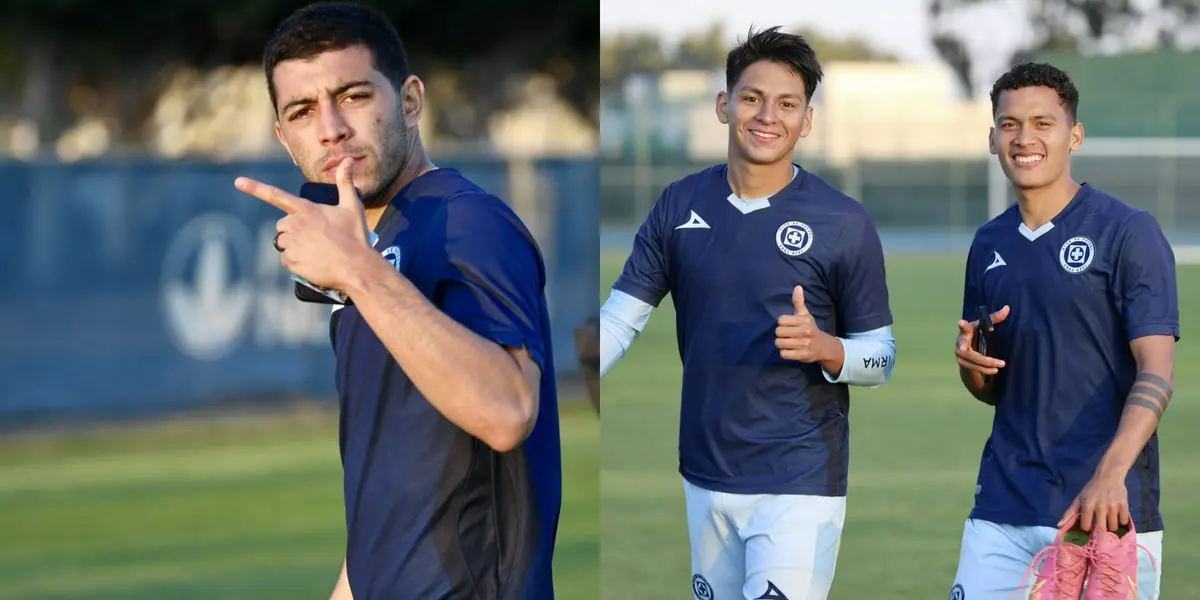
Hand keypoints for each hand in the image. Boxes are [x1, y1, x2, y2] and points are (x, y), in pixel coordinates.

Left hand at [234, 158, 371, 290]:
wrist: (356, 267)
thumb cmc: (355, 237)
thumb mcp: (352, 207)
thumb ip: (345, 182)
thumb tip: (348, 160)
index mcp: (306, 209)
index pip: (276, 195)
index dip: (255, 188)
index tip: (238, 182)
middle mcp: (295, 224)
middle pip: (282, 225)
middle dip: (293, 231)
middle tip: (315, 238)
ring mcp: (291, 243)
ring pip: (283, 243)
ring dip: (294, 246)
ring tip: (316, 251)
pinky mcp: (291, 260)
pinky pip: (286, 259)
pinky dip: (297, 262)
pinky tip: (313, 262)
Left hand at [775, 285, 833, 362]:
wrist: (824, 347)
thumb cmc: (811, 329)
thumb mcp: (805, 315)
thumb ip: (799, 302)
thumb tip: (797, 287)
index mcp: (805, 320)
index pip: (781, 320)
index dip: (782, 324)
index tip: (788, 326)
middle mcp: (805, 332)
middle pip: (778, 332)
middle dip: (780, 334)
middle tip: (787, 335)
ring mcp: (804, 344)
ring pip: (779, 343)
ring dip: (782, 344)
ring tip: (788, 343)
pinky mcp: (802, 355)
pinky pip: (784, 354)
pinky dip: (785, 353)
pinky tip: (791, 350)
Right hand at [955, 305, 1009, 374]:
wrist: (967, 350)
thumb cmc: (977, 334)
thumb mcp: (985, 326)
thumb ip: (995, 318)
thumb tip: (1007, 308)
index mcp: (966, 331)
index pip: (964, 328)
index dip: (963, 326)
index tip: (961, 322)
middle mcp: (960, 342)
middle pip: (969, 352)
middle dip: (984, 359)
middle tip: (1001, 362)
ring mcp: (960, 354)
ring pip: (972, 362)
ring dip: (987, 366)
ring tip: (1001, 366)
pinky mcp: (962, 363)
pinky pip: (973, 368)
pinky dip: (984, 370)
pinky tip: (994, 371)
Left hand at [1060, 469, 1129, 532]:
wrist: (1109, 476)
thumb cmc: (1092, 489)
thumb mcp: (1079, 499)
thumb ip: (1069, 513)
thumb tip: (1059, 526)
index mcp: (1087, 505)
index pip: (1086, 527)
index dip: (1087, 528)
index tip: (1089, 526)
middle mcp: (1100, 507)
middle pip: (1101, 529)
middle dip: (1101, 530)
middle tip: (1101, 526)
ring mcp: (1113, 506)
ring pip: (1113, 527)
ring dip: (1111, 526)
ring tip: (1109, 520)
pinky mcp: (1124, 505)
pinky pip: (1124, 521)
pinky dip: (1121, 521)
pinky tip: (1117, 516)